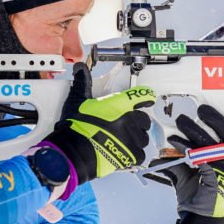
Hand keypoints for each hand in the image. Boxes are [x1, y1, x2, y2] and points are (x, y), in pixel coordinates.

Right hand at [45, 63, 155, 182]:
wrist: (74, 152)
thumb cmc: (77, 127)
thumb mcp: (78, 101)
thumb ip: (83, 83)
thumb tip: (80, 68)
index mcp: (120, 105)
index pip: (141, 96)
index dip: (146, 96)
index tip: (148, 98)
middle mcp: (130, 120)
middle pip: (144, 119)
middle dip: (137, 122)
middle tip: (125, 126)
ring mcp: (132, 138)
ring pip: (143, 138)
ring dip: (136, 139)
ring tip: (123, 141)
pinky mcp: (130, 155)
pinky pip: (140, 154)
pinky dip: (134, 154)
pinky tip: (123, 153)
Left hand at [158, 104, 223, 223]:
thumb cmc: (196, 202)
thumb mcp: (184, 178)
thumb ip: (175, 164)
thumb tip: (159, 156)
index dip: (217, 120)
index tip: (203, 109)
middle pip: (222, 136)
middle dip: (205, 123)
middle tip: (184, 116)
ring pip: (210, 145)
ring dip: (193, 133)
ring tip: (176, 127)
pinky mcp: (218, 179)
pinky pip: (203, 158)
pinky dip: (188, 149)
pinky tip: (174, 144)